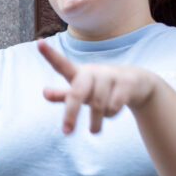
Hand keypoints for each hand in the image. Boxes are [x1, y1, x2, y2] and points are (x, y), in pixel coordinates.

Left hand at [38, 40, 157, 133]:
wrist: (137, 84)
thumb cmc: (100, 89)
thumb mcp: (81, 93)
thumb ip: (63, 95)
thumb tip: (45, 93)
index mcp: (79, 73)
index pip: (61, 64)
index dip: (50, 54)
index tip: (38, 43)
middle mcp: (93, 71)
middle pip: (77, 93)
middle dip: (70, 114)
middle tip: (66, 132)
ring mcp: (111, 75)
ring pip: (98, 104)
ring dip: (95, 121)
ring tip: (94, 130)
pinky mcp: (127, 82)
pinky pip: (114, 105)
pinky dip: (111, 114)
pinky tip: (112, 112)